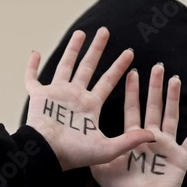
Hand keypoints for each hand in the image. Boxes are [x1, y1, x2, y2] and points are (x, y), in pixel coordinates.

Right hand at [24, 28, 154, 170]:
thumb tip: (154, 135)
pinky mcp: (39, 97)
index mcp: (90, 106)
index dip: (119, 67)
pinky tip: (35, 53)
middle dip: (97, 49)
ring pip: (65, 66)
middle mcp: (75, 96)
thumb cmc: (74, 154)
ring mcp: (56, 95)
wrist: (48, 155)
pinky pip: (32, 79)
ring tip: (81, 33)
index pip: (108, 81)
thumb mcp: (107, 149)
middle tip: (105, 31)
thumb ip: (130, 140)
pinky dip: (31, 67)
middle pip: (88, 67)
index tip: (130, 53)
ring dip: (72, 50)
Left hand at [90, 64, 186, 186]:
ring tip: (174, 79)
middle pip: (153, 106)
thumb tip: (80, 135)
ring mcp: (166, 146)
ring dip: (173, 98)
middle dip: (154, 87)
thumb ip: (95, 150)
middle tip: (156, 67)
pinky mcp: (180, 157)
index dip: (133, 91)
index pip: (133, 109)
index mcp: (133, 138)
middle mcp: (150, 138)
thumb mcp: (102, 168)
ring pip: (171, 116)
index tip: (132, 72)